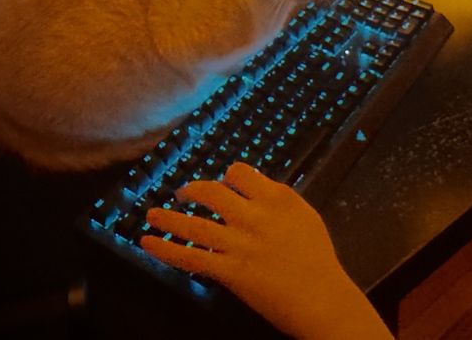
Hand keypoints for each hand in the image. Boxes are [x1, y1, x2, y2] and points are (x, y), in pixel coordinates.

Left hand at [140, 163, 392, 339]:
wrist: (324, 299)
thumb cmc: (318, 260)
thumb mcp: (304, 216)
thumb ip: (279, 199)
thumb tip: (254, 187)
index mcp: (277, 198)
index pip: (240, 173)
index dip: (227, 177)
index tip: (222, 184)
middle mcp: (256, 216)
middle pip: (213, 191)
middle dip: (192, 190)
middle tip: (182, 193)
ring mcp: (241, 244)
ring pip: (195, 224)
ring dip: (168, 217)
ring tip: (152, 214)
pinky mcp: (231, 272)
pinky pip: (191, 258)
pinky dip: (165, 249)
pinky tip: (147, 243)